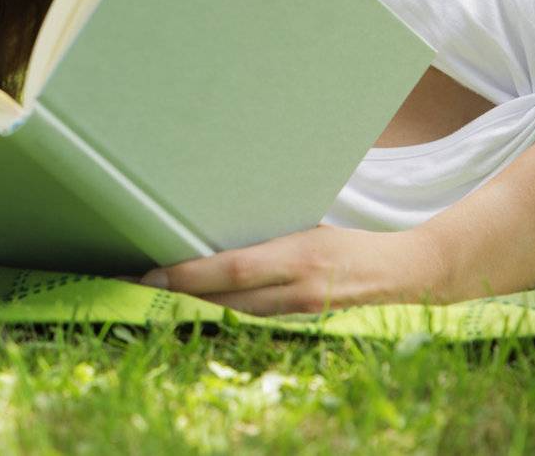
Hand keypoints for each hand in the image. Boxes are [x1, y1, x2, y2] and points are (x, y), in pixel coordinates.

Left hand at [135, 224, 454, 316]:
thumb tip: (213, 214)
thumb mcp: (309, 221)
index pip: (232, 270)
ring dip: (190, 303)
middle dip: (175, 293)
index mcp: (298, 256)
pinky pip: (249, 316)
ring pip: (231, 312)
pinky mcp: (299, 320)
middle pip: (223, 298)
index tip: (150, 272)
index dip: (188, 276)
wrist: (405, 272)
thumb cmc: (349, 237)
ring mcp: (298, 310)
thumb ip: (268, 226)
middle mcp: (295, 289)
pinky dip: (218, 309)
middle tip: (129, 280)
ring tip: (148, 289)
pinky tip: (190, 300)